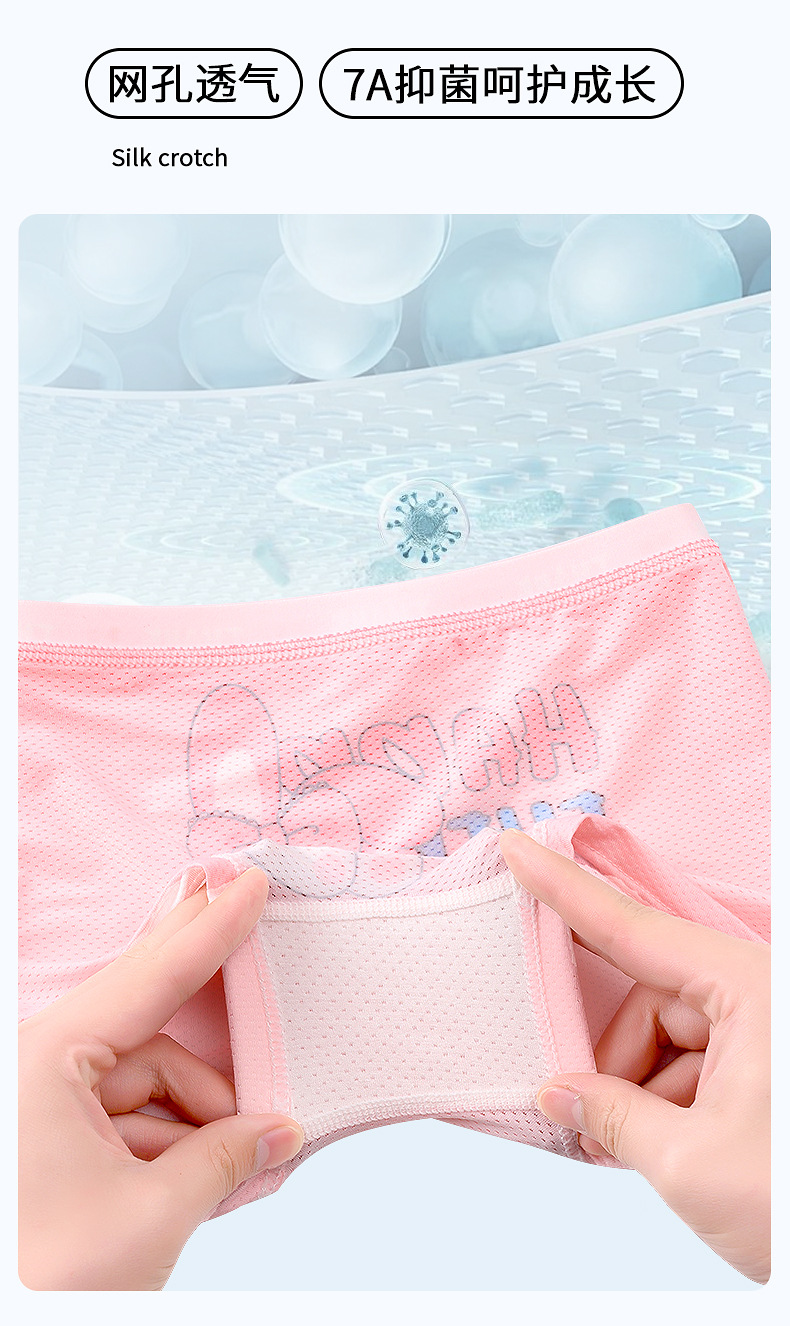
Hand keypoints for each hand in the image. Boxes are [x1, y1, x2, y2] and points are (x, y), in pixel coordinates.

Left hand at [18, 868, 302, 1290]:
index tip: (250, 884)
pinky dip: (173, 1141)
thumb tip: (281, 1134)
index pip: (150, 980)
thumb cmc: (46, 1279)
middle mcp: (38, 1068)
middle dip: (206, 994)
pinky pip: (128, 1119)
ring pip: (144, 1082)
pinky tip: (214, 1169)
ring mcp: (41, 1105)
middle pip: (144, 1018)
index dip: (210, 931)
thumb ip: (224, 1161)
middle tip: (251, 922)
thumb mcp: (151, 1216)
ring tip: (249, 1153)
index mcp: (46, 1060)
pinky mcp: (48, 1144)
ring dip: (199, 1114)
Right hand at [500, 830, 769, 1283]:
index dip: (565, 892)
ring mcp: (765, 1027)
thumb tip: (556, 1096)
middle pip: (651, 999)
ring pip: (671, 1034)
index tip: (517, 849)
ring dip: (641, 1089)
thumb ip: (612, 1119)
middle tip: (581, 1116)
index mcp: (749, 989)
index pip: (635, 929)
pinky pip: (698, 1060)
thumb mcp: (691, 1164)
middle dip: (613, 1059)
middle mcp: (759, 993)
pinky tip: (657, 1146)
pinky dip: (669, 1099)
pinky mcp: (768, 1061)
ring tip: (632, 1150)